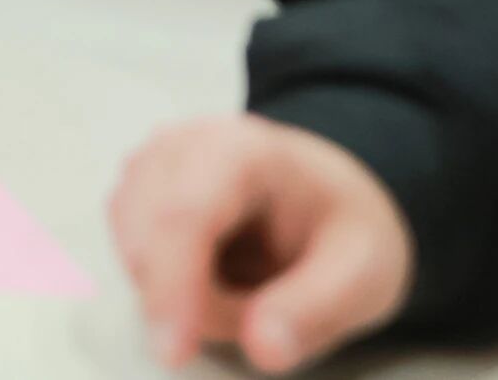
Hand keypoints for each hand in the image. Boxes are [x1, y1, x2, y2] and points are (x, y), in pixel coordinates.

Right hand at [112, 117, 413, 371]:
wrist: (327, 197)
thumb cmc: (342, 226)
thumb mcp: (363, 274)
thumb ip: (314, 310)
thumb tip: (262, 347)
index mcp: (245, 151)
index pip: (185, 214)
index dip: (170, 284)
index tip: (174, 352)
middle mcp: (182, 144)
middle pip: (147, 239)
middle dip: (194, 300)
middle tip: (267, 320)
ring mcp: (150, 164)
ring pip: (134, 254)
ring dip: (184, 296)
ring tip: (254, 292)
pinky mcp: (134, 191)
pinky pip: (133, 257)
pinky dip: (170, 286)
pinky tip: (218, 278)